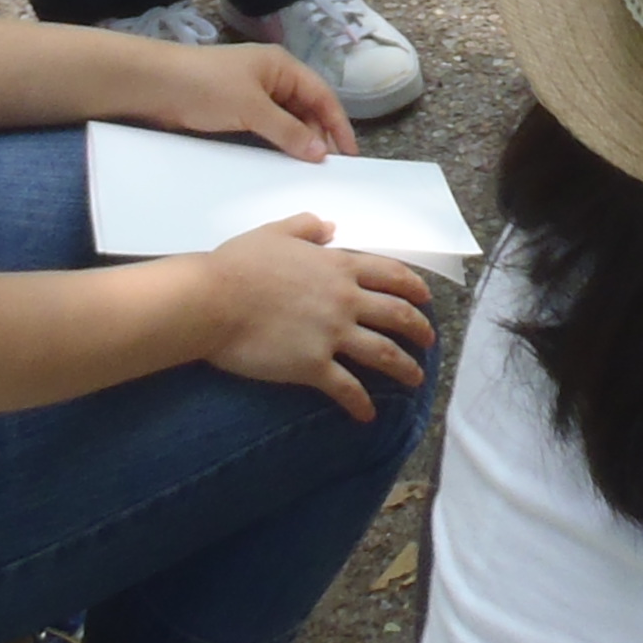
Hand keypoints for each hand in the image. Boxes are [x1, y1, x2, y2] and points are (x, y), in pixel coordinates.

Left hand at [130, 39, 352, 160]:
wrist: (153, 85)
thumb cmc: (206, 86)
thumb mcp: (252, 108)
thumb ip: (288, 130)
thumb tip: (320, 152)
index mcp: (282, 67)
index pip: (322, 96)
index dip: (338, 124)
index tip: (350, 154)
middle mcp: (272, 78)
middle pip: (306, 108)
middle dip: (319, 136)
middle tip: (328, 170)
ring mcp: (252, 94)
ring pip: (286, 120)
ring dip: (297, 142)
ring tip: (307, 170)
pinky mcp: (234, 110)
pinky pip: (265, 128)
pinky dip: (275, 143)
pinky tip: (279, 162)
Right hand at [202, 215, 436, 419]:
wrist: (212, 301)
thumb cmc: (238, 265)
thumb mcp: (275, 232)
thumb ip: (306, 227)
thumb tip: (329, 226)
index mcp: (338, 267)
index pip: (390, 276)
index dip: (413, 288)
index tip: (426, 298)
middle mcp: (344, 300)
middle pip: (397, 315)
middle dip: (420, 329)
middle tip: (430, 341)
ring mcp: (331, 334)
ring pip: (384, 353)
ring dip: (405, 368)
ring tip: (416, 379)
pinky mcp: (313, 366)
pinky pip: (347, 388)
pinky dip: (362, 404)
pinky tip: (368, 415)